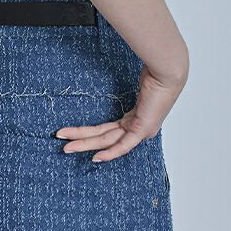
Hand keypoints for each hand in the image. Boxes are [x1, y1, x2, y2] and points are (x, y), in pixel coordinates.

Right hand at [54, 64, 185, 161]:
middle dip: (81, 141)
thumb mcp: (136, 83)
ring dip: (86, 144)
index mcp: (135, 120)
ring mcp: (140, 131)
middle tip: (64, 145)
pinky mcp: (142, 129)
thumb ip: (126, 86)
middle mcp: (137, 129)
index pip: (109, 132)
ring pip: (107, 141)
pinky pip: (124, 144)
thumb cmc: (155, 74)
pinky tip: (96, 157)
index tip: (76, 136)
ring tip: (68, 146)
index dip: (91, 136)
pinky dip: (110, 153)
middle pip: (103, 138)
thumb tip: (119, 77)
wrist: (166, 73)